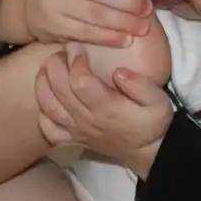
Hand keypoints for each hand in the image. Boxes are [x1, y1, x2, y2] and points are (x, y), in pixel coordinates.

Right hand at [3, 0, 151, 46]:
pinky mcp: (54, 27)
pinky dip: (107, 38)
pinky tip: (125, 39)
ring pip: (95, 15)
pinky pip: (85, 33)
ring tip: (142, 26)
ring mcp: (55, 5)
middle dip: (129, 2)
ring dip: (122, 22)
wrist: (20, 1)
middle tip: (147, 9)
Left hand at [36, 51, 172, 175]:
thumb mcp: (159, 103)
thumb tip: (119, 72)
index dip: (76, 62)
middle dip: (56, 65)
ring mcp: (76, 131)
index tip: (81, 49)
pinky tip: (47, 97)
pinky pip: (48, 128)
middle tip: (62, 51)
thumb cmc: (152, 123)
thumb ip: (142, 87)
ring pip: (48, 107)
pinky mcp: (73, 139)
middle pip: (58, 90)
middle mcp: (86, 119)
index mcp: (106, 108)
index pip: (80, 82)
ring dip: (43, 83)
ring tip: (48, 66)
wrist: (149, 152)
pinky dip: (42, 112)